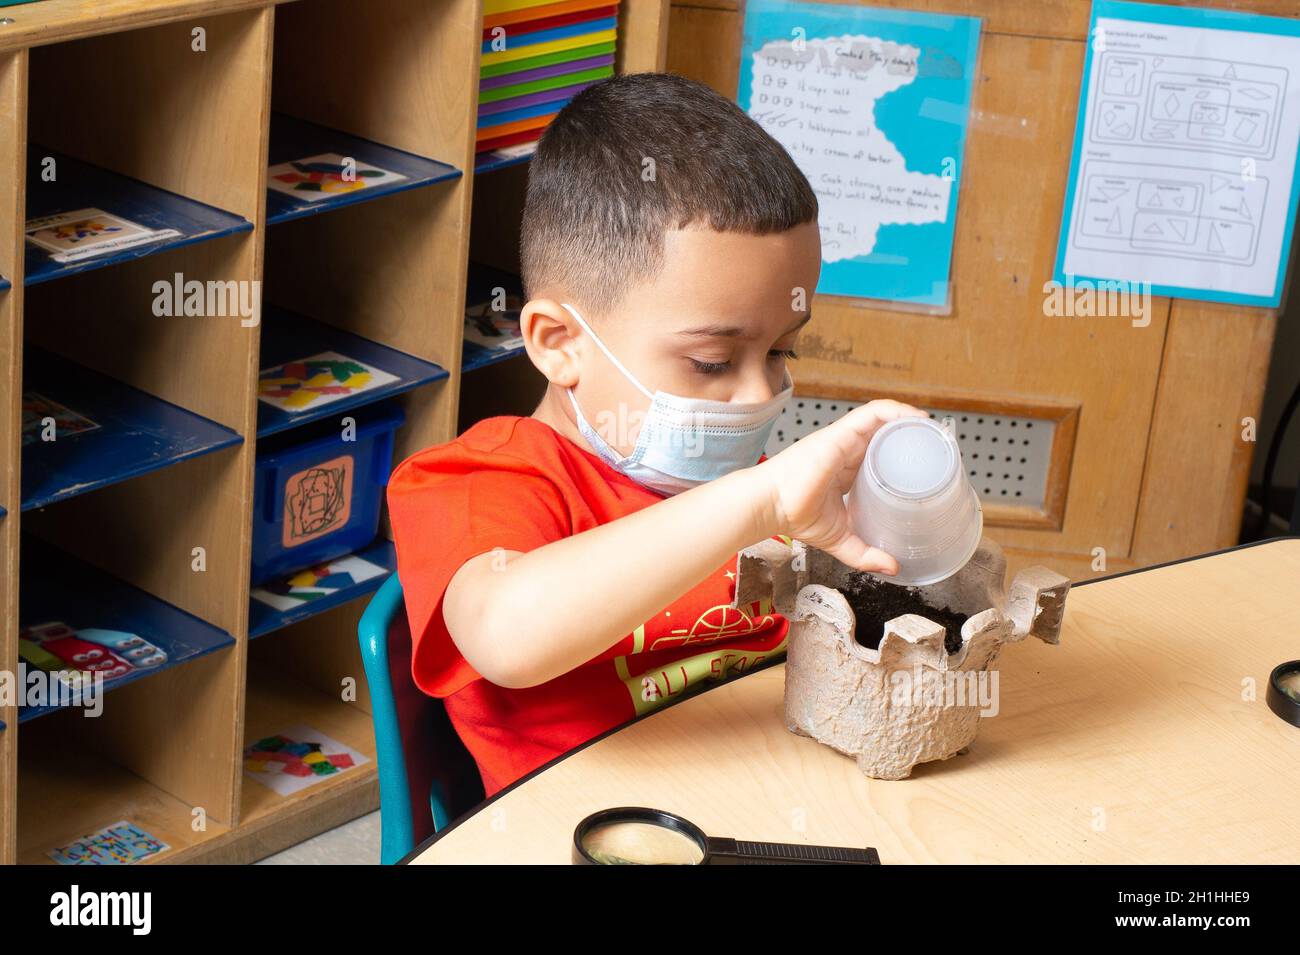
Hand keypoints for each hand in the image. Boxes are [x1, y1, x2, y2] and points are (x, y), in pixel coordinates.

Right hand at [750, 399, 928, 572]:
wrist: (770, 506)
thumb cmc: (794, 515)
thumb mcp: (840, 539)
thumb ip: (866, 554)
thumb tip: (894, 568)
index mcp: (847, 468)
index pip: (880, 450)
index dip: (904, 450)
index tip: (927, 460)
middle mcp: (847, 449)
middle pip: (886, 431)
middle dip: (914, 433)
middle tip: (938, 445)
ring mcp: (844, 439)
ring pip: (883, 417)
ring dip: (911, 418)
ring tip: (934, 429)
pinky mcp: (840, 434)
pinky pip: (873, 413)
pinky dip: (897, 412)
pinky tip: (916, 419)